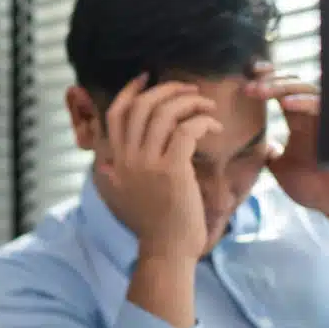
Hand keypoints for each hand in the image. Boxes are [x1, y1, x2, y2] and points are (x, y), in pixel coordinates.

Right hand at [94, 76, 221, 262]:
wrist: (166, 250)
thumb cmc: (152, 223)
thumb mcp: (123, 191)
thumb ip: (117, 167)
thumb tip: (114, 149)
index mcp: (114, 161)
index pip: (115, 113)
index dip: (131, 90)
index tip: (147, 76)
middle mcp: (126, 159)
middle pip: (142, 106)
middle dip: (168, 90)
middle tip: (189, 90)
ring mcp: (147, 164)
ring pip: (166, 113)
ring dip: (190, 102)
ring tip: (206, 106)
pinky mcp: (172, 170)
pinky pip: (187, 130)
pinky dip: (203, 121)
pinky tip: (213, 126)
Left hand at [245, 62, 328, 248]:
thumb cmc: (316, 188)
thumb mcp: (283, 169)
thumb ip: (270, 155)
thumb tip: (259, 145)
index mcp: (298, 122)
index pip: (280, 93)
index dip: (263, 83)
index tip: (242, 82)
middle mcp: (312, 115)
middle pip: (291, 84)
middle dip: (269, 79)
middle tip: (248, 84)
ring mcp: (326, 119)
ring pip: (306, 88)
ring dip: (281, 86)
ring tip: (260, 90)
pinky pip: (322, 106)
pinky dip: (304, 102)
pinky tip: (286, 104)